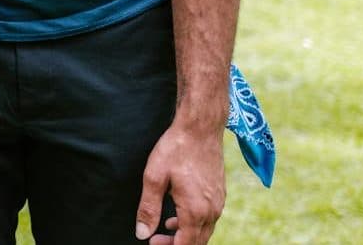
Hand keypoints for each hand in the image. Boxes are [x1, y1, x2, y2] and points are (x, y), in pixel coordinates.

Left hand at [135, 122, 224, 244]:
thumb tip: (142, 234)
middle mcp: (212, 211)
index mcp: (195, 210)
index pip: (185, 244)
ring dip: (186, 235)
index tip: (152, 243)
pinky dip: (195, 224)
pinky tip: (178, 215)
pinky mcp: (220, 195)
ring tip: (165, 228)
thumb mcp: (154, 178)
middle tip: (156, 239)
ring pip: (204, 232)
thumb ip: (148, 208)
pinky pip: (209, 219)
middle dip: (176, 244)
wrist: (201, 128)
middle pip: (197, 242)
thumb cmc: (175, 149)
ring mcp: (219, 203)